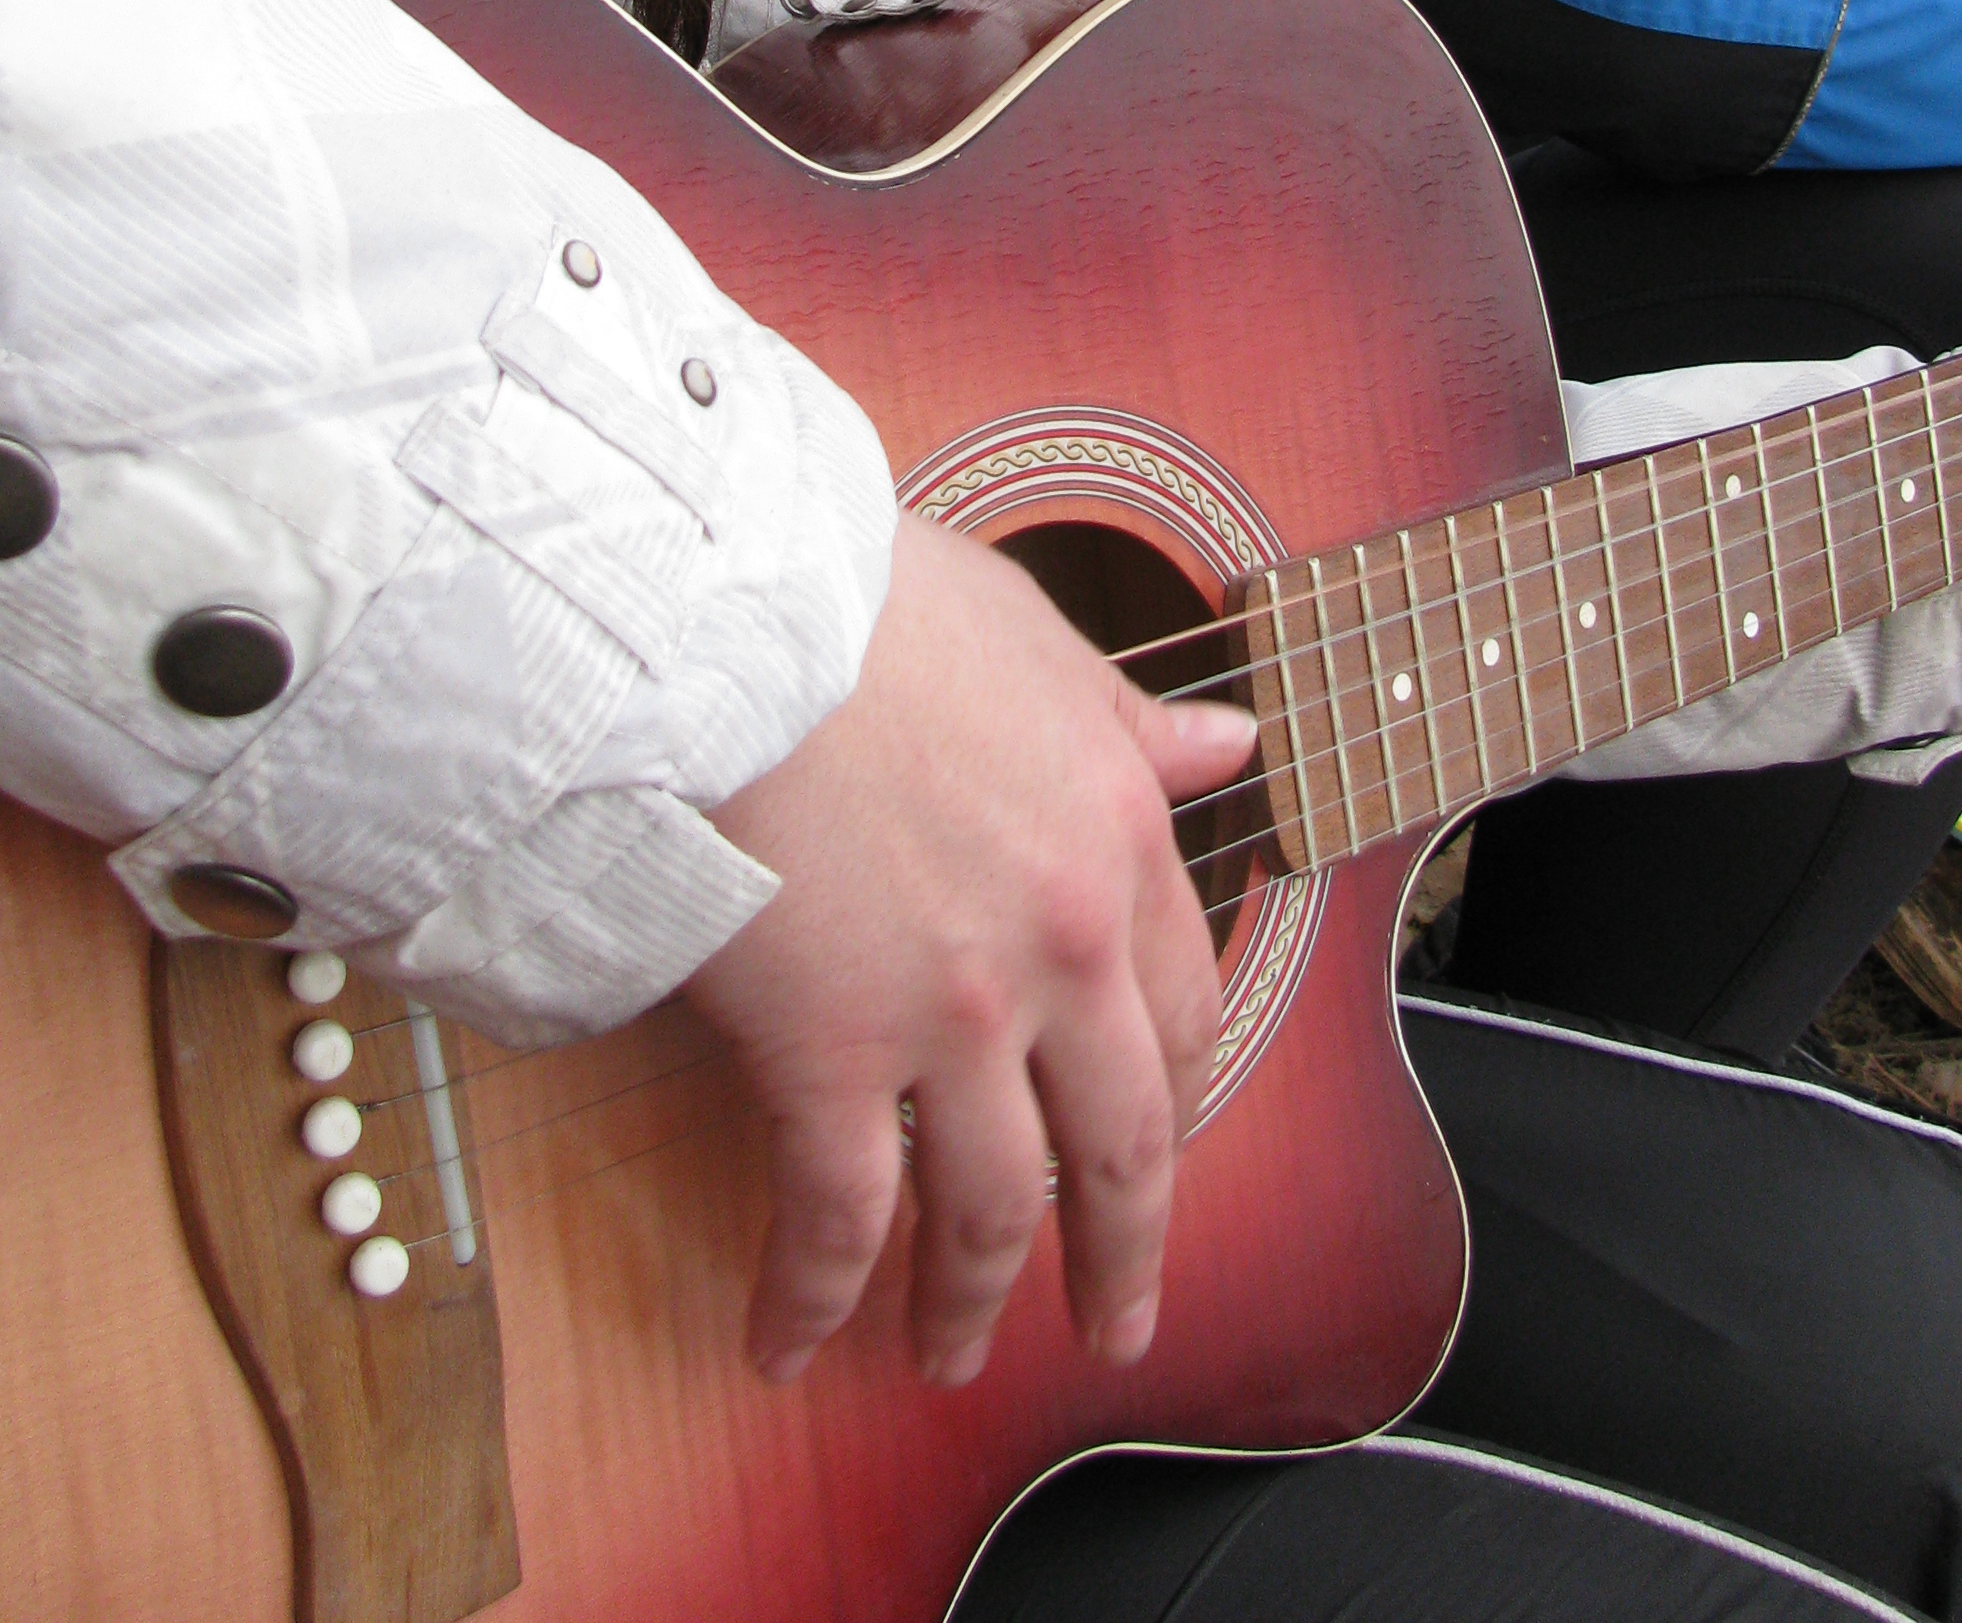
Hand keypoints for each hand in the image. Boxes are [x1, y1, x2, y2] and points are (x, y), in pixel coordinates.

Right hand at [688, 513, 1256, 1390]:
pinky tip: (787, 1342)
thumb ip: (1129, 718)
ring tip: (954, 1357)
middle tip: (1117, 1321)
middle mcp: (1063, 944)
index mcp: (1120, 837)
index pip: (1187, 1008)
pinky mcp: (831, 1054)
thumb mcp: (1034, 635)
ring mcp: (956, 1012)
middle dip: (1122, 1250)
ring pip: (995, 1207)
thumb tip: (1227, 745)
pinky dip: (814, 1298)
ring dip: (976, 1303)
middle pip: (1121, 1141)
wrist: (734, 615)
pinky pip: (839, 1218)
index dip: (1178, 1094)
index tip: (1156, 1144)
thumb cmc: (866, 603)